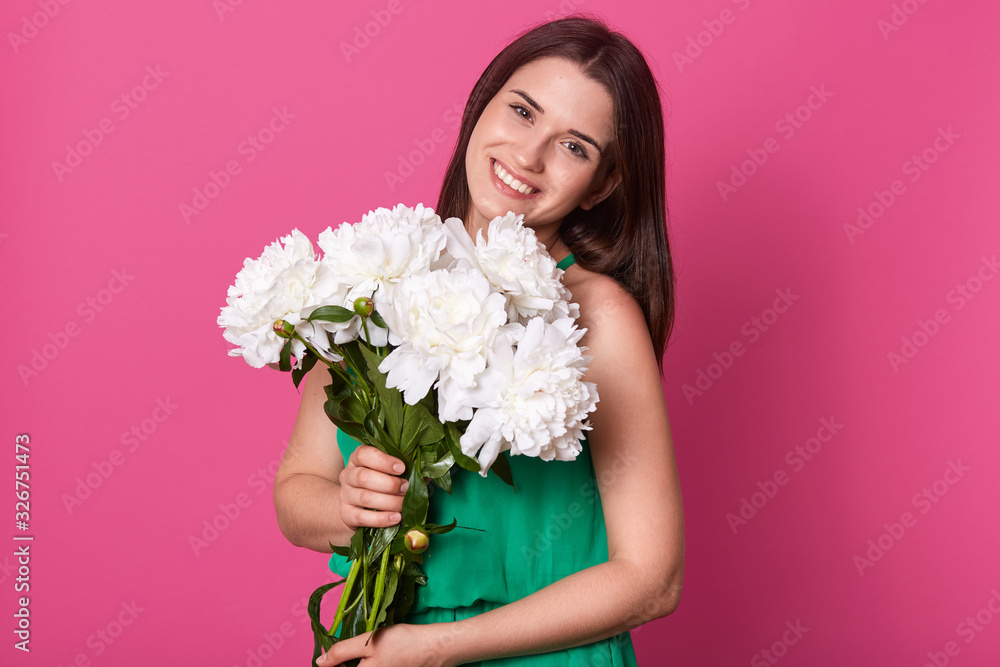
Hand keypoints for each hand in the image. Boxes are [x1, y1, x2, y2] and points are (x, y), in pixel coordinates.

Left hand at [316, 623, 458, 666]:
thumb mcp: (368, 642)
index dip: (331, 663)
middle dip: (344, 663)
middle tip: (350, 649)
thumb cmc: (402, 643)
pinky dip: (370, 664)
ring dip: (358, 663)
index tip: (333, 652)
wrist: (434, 648)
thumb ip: (341, 652)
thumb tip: (320, 662)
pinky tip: (379, 656)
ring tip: (367, 651)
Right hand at [338, 445, 406, 530]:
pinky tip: (396, 518)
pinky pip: (362, 517)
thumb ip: (405, 472)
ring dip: (389, 502)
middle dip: (390, 484)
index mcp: (358, 460)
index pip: (364, 454)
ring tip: (404, 505)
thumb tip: (425, 474)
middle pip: (364, 477)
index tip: (402, 468)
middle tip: (406, 488)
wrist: (355, 509)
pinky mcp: (346, 514)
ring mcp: (345, 495)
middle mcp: (348, 475)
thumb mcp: (388, 474)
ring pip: (365, 497)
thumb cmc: (378, 486)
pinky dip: (381, 519)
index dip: (384, 461)